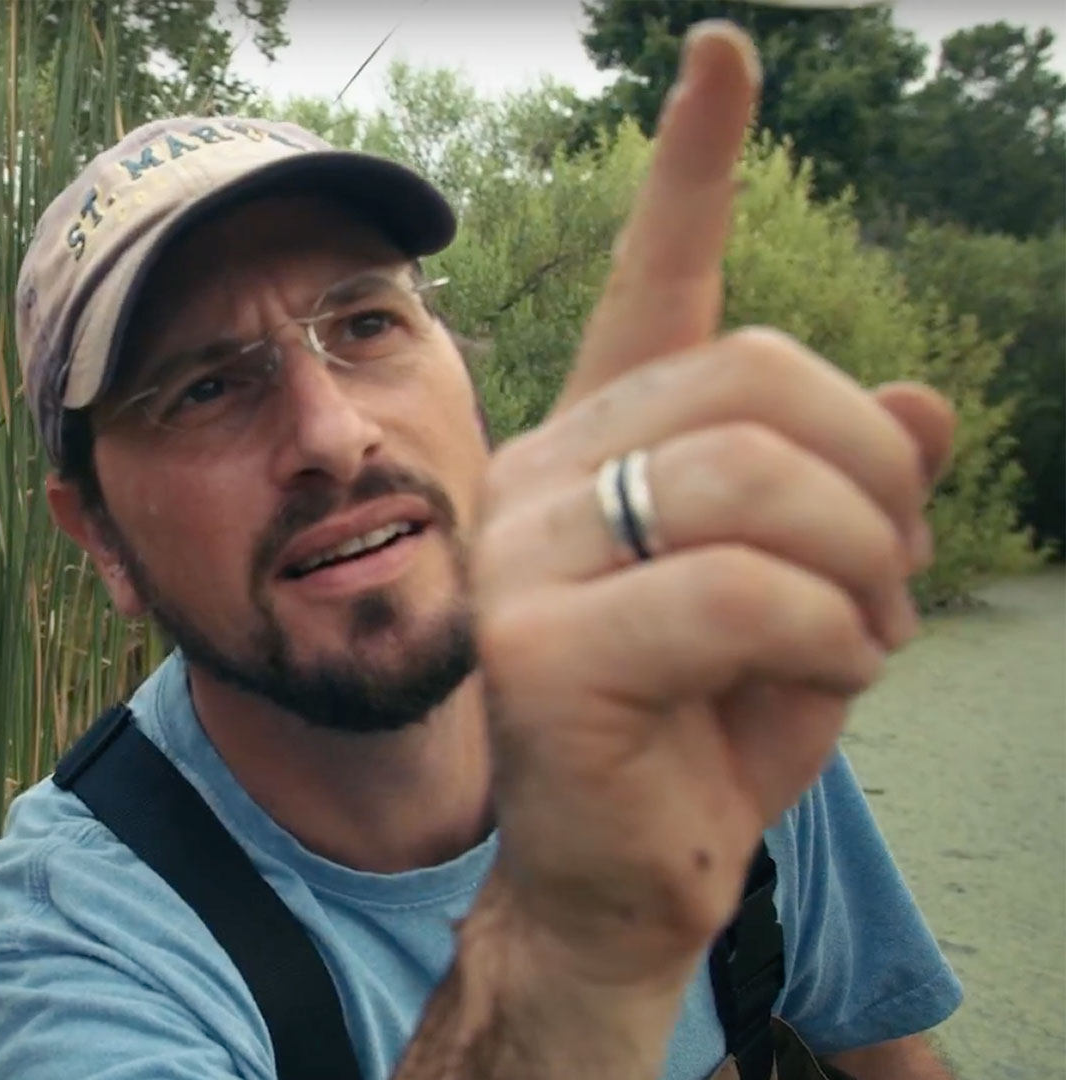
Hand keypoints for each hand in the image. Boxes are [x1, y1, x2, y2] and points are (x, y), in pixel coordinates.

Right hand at [467, 21, 952, 994]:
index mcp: (599, 446)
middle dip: (879, 472)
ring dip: (867, 559)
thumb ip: (860, 495)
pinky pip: (740, 588)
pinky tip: (823, 677)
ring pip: (753, 474)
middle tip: (895, 572)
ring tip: (866, 631)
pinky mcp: (538, 647)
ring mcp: (523, 556)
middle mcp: (540, 477)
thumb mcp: (818, 601)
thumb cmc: (707, 735)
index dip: (693, 166)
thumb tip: (932, 401)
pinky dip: (829, 632)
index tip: (729, 55)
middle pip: (755, 376)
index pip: (647, 281)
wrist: (617, 883)